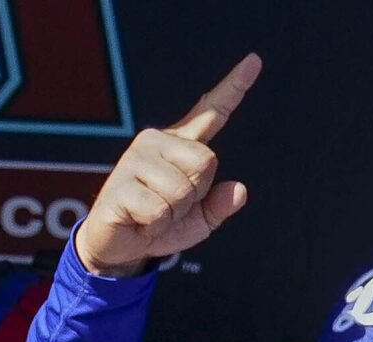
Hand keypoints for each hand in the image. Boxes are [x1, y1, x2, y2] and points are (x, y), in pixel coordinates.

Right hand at [73, 53, 260, 277]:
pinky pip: (159, 209)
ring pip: (182, 190)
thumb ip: (219, 205)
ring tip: (151, 214)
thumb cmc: (158, 226)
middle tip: (168, 206)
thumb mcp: (198, 220)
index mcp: (179, 145)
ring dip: (172, 214)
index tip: (254, 62)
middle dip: (194, 195)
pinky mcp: (120, 183)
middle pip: (206, 163)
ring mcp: (135, 159)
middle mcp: (156, 142)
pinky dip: (155, 224)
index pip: (211, 112)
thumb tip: (239, 191)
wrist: (119, 248)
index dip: (233, 88)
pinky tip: (138, 220)